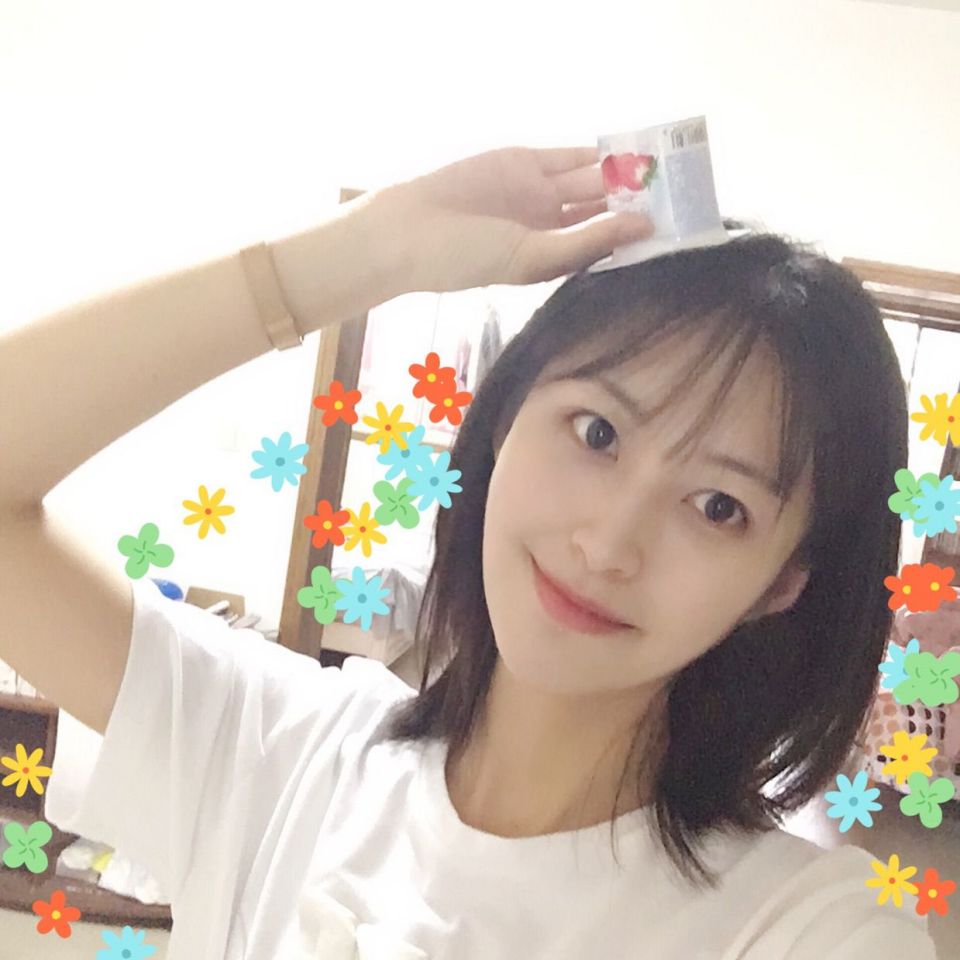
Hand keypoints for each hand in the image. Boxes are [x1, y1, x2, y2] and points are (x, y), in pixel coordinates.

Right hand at [376, 145, 654, 292]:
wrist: (412, 228)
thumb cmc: (470, 258)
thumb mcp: (534, 258)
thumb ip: (589, 241)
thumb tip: (645, 227)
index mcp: (554, 258)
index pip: (605, 244)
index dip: (636, 236)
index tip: (676, 229)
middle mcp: (552, 226)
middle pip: (605, 208)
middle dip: (637, 200)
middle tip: (680, 192)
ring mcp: (540, 192)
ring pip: (592, 179)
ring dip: (622, 173)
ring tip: (662, 168)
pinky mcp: (526, 161)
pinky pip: (569, 156)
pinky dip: (597, 152)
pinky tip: (628, 150)